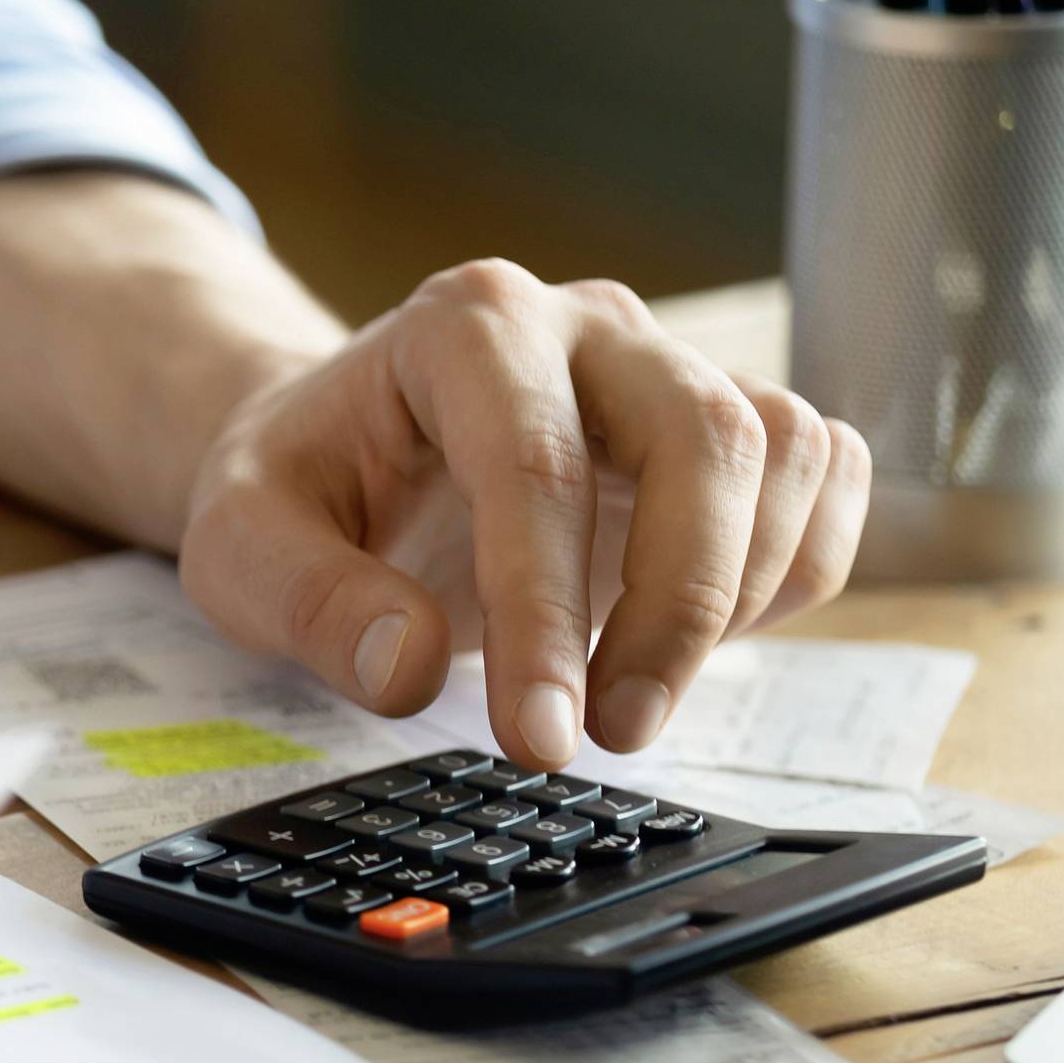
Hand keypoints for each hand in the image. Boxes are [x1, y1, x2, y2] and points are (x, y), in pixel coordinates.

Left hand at [178, 260, 870, 767]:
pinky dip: (796, 567)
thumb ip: (308, 602)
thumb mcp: (239, 545)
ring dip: (740, 594)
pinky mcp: (725, 420)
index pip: (537, 465)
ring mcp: (669, 364)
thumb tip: (405, 669)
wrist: (342, 446)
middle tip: (609, 736)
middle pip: (703, 436)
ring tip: (635, 697)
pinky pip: (824, 475)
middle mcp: (587, 324)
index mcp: (466, 324)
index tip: (539, 738)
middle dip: (676, 608)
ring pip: (783, 449)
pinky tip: (701, 639)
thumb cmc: (301, 488)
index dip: (548, 615)